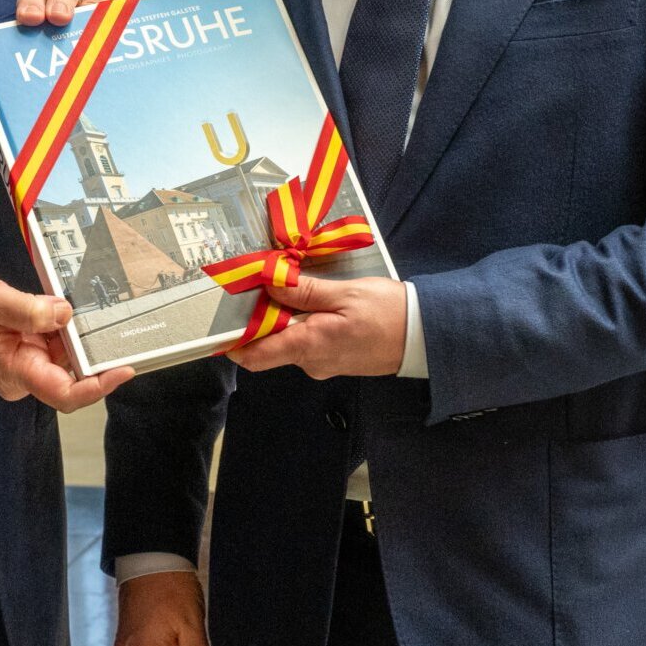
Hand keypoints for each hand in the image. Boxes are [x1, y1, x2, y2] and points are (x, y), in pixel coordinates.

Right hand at [0, 272, 133, 409]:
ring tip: (80, 306)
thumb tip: (65, 314)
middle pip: (71, 373)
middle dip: (90, 348)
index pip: (65, 393)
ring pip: (62, 358)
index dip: (99, 386)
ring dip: (73, 335)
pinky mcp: (22, 355)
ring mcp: (22, 367)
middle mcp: (22, 376)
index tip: (124, 369)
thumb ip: (29, 309)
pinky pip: (51, 347)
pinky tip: (60, 308)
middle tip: (108, 318)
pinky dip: (60, 330)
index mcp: (15, 370)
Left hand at [232, 274, 407, 377]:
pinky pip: (308, 341)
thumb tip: (271, 285)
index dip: (233, 342)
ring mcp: (323, 363)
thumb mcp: (345, 293)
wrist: (424, 337)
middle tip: (265, 282)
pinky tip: (316, 300)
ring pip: (289, 340)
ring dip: (287, 316)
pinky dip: (304, 322)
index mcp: (309, 346)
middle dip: (264, 316)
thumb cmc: (388, 313)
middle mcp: (311, 362)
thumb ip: (305, 291)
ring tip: (294, 285)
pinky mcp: (334, 358)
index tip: (221, 321)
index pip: (255, 357)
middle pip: (270, 344)